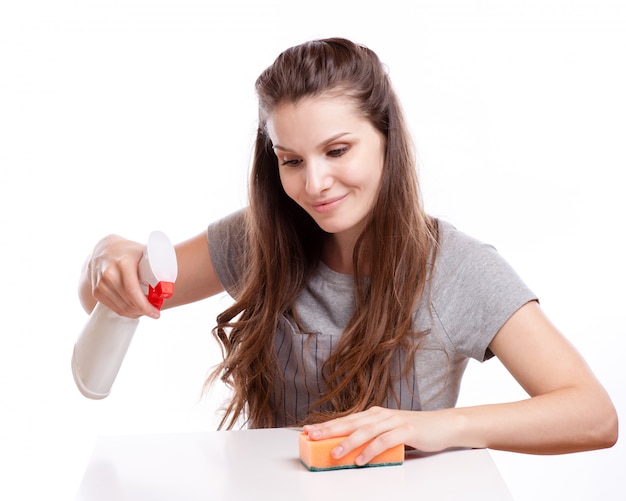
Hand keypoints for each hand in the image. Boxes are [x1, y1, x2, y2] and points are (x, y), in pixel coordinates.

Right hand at [81, 235, 158, 318]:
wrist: (104, 248)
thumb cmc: (130, 252)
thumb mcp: (144, 252)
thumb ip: (156, 264)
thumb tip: (170, 283)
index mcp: (123, 263)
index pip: (133, 291)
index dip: (145, 306)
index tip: (156, 313)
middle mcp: (109, 273)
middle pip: (128, 302)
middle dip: (143, 311)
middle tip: (154, 312)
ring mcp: (100, 283)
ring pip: (121, 308)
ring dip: (134, 313)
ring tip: (145, 311)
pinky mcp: (96, 290)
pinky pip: (112, 308)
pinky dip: (124, 312)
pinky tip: (133, 310)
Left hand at [303, 406, 455, 465]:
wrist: (442, 425)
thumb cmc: (414, 430)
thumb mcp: (389, 432)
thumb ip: (371, 437)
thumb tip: (347, 450)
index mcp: (374, 414)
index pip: (346, 419)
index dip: (326, 425)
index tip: (308, 431)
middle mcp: (380, 414)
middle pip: (351, 422)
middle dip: (329, 430)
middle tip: (312, 436)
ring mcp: (393, 421)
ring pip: (366, 431)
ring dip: (349, 442)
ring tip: (335, 452)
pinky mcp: (406, 430)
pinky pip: (385, 441)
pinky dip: (371, 450)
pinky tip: (361, 459)